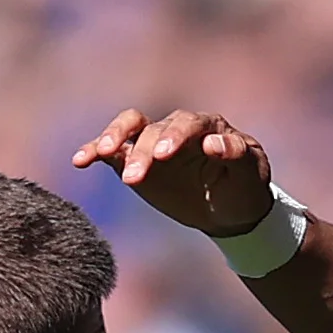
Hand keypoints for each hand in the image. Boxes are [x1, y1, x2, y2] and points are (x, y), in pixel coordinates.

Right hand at [73, 106, 274, 237]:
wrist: (228, 210)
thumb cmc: (244, 188)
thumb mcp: (251, 175)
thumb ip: (236, 155)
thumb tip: (213, 143)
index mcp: (208, 127)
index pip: (188, 123)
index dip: (174, 135)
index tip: (164, 155)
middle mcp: (177, 129)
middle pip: (154, 129)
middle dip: (143, 151)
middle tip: (135, 178)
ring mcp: (153, 142)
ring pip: (129, 128)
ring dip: (114, 139)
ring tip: (101, 154)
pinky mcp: (135, 159)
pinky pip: (112, 151)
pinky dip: (95, 150)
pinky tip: (80, 160)